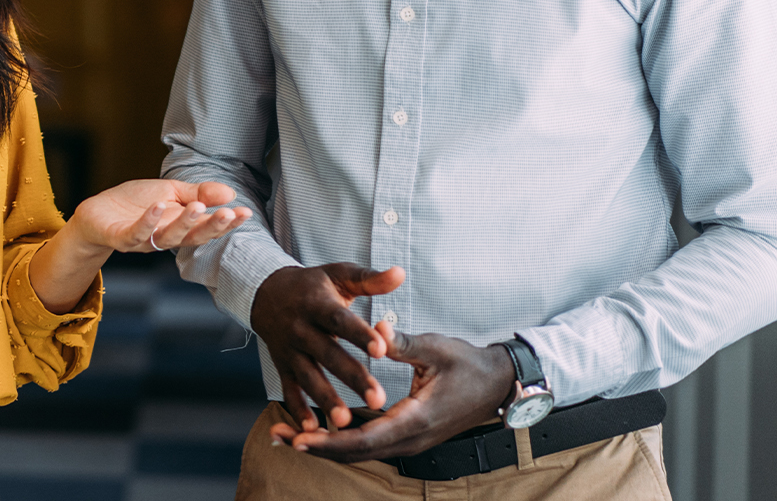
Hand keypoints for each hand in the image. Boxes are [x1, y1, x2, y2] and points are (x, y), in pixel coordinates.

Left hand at [68, 178, 252, 253]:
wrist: (97, 213)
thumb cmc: (135, 204)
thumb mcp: (170, 192)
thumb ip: (199, 194)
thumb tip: (231, 193)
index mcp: (180, 226)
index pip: (207, 228)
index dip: (226, 223)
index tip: (245, 213)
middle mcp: (165, 237)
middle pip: (193, 237)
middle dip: (211, 226)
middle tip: (228, 213)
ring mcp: (144, 239)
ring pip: (168, 237)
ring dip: (184, 223)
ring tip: (197, 207)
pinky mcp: (121, 237)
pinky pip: (136, 233)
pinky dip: (148, 221)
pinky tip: (159, 206)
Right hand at [250, 263, 401, 429]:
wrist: (265, 293)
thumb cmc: (312, 285)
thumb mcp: (338, 275)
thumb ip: (369, 279)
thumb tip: (399, 274)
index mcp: (317, 304)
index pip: (340, 320)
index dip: (359, 334)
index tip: (382, 349)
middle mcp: (301, 328)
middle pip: (328, 355)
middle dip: (352, 377)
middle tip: (378, 399)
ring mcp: (289, 350)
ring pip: (308, 377)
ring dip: (325, 399)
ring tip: (346, 423)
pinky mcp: (281, 366)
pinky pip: (289, 390)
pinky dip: (299, 410)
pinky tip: (313, 429)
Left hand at [277, 321, 516, 461]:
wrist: (498, 384)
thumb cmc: (469, 365)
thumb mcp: (436, 348)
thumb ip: (401, 341)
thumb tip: (373, 326)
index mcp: (416, 420)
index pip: (365, 439)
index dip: (330, 440)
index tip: (300, 438)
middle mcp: (410, 439)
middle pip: (355, 451)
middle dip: (316, 447)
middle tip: (278, 437)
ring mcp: (408, 440)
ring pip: (360, 450)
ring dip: (324, 444)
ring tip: (286, 435)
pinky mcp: (406, 434)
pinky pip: (368, 442)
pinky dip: (340, 439)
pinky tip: (316, 431)